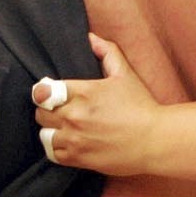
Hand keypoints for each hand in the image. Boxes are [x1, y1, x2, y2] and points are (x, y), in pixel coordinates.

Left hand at [31, 34, 164, 174]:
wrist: (155, 140)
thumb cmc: (141, 106)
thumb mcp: (125, 73)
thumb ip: (107, 51)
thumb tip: (91, 38)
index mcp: (82, 92)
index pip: (42, 91)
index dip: (43, 92)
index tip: (50, 94)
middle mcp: (74, 116)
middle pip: (40, 113)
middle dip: (47, 111)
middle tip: (59, 111)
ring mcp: (75, 139)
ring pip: (44, 134)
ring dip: (51, 131)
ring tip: (63, 129)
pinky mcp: (79, 158)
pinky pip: (54, 154)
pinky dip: (58, 149)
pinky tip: (69, 143)